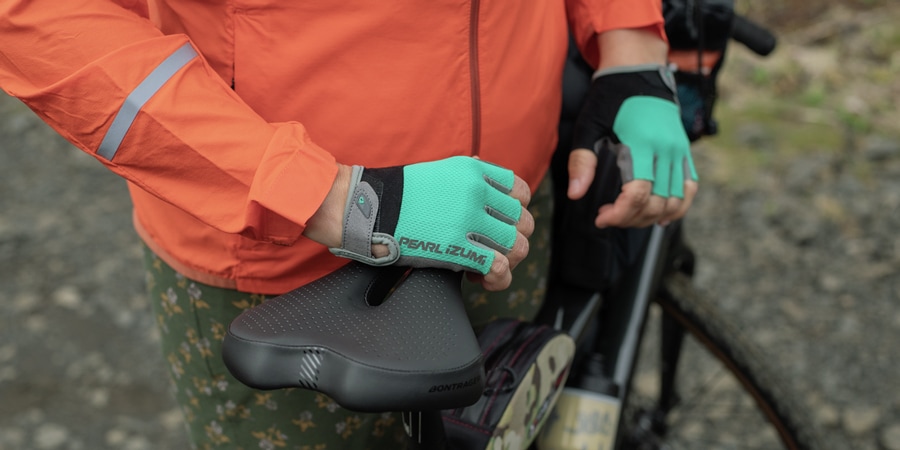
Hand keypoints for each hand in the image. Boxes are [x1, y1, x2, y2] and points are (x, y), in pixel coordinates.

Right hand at [325, 156, 532, 290]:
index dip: (515, 212)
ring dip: (507, 262)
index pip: (520, 192)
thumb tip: (487, 173)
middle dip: (513, 241)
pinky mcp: (457, 247)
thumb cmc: (400, 195)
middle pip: (524, 222)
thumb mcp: (441, 171)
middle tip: (492, 250)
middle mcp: (477, 192)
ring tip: (486, 268)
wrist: (368, 208)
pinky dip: (496, 279)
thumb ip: (469, 174)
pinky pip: (498, 268)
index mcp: (474, 171)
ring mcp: (468, 220)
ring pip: (517, 247)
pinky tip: (479, 279)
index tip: (499, 224)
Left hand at [568, 65, 697, 227]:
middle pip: (657, 202)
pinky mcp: (684, 151)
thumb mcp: (589, 125)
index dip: (619, 213)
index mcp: (642, 142)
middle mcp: (666, 148)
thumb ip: (582, 160)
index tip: (601, 217)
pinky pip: (690, 186)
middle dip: (631, 218)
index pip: (638, 193)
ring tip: (629, 216)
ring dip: (652, 217)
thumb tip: (576, 194)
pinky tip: (660, 217)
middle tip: (609, 216)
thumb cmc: (610, 98)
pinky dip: (679, 206)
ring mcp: (679, 150)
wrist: (638, 71)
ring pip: (676, 200)